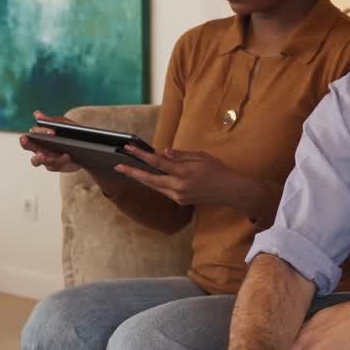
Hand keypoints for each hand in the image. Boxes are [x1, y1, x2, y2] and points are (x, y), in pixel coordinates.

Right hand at [19, 111, 80, 172]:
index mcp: (39, 135)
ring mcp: (45, 158)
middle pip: (28, 146)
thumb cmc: (71, 132)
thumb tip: (37, 114)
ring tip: (43, 155)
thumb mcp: (64, 124)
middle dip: (26, 143)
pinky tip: (66, 156)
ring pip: (36, 160)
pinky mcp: (54, 166)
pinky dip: (59, 161)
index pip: (33, 132)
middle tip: (26, 140)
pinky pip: (53, 166)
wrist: (86, 146)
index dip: (40, 132)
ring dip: (39, 158)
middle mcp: (38, 147)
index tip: (52, 132)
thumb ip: (51, 120)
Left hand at [116, 145, 251, 209]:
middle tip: (119, 166)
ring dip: (142, 178)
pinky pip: (163, 191)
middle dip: (132, 172)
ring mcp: (178, 196)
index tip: (129, 149)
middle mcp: (178, 186)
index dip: (141, 155)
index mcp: (183, 173)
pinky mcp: (180, 201)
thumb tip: (164, 152)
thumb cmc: (218, 170)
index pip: (156, 162)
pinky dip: (155, 183)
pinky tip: (151, 177)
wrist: (230, 191)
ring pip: (154, 186)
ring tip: (130, 170)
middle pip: (149, 179)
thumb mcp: (201, 157)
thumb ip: (181, 155)